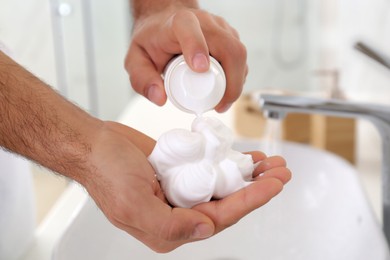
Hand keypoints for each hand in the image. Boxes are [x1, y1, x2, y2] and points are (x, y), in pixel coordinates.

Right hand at [84, 121, 290, 252]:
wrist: (94, 145)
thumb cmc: (105, 173)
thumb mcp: (133, 204)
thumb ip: (169, 225)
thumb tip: (206, 228)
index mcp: (170, 227)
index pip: (220, 217)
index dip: (250, 201)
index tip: (272, 184)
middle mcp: (179, 211)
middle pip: (228, 202)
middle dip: (257, 187)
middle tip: (280, 171)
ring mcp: (181, 189)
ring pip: (223, 185)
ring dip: (248, 173)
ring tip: (271, 162)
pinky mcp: (181, 171)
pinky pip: (211, 168)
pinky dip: (230, 161)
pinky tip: (245, 155)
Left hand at [125, 7, 247, 111]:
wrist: (167, 23)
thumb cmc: (153, 40)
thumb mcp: (137, 59)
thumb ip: (142, 79)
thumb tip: (160, 98)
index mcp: (179, 23)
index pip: (190, 30)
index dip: (197, 47)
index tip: (200, 69)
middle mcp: (205, 22)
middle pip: (229, 48)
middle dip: (230, 81)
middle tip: (219, 105)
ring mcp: (221, 29)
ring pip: (239, 54)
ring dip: (236, 82)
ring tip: (222, 103)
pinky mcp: (230, 38)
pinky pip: (240, 59)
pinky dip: (236, 78)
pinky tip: (226, 92)